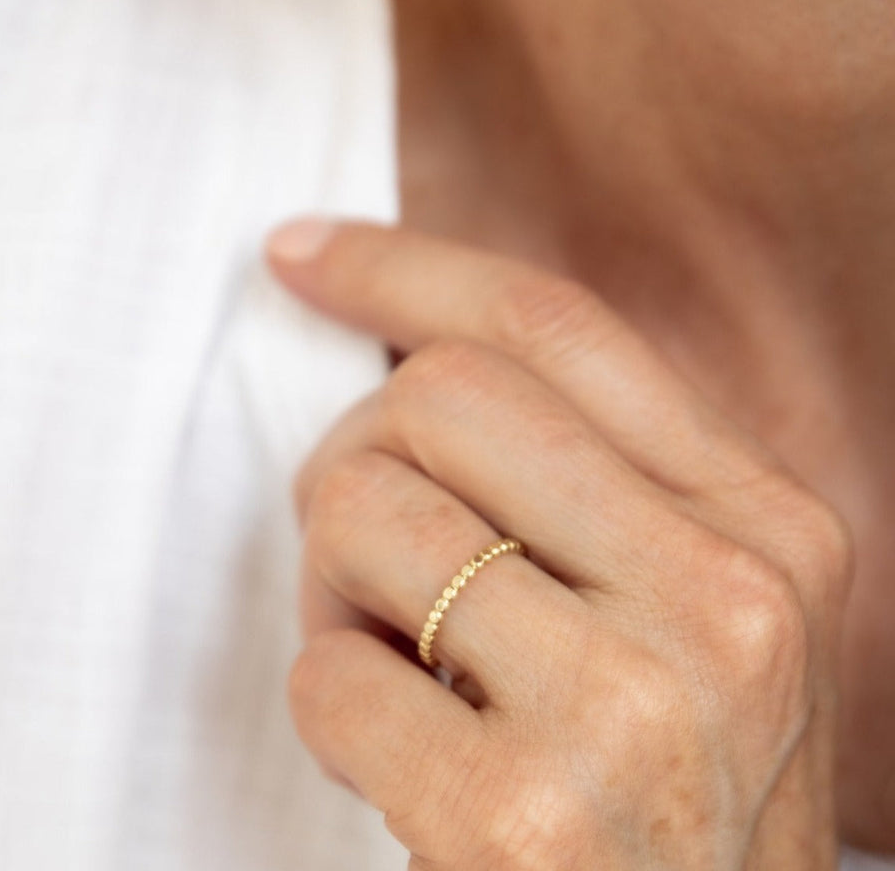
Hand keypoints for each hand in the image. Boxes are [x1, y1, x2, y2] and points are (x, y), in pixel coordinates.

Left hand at [265, 219, 852, 869]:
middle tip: (362, 548)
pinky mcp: (519, 824)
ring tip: (390, 663)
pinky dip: (330, 708)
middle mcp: (725, 599)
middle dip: (357, 453)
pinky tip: (397, 764)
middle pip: (439, 394)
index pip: (556, 327)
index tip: (300, 252)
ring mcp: (631, 711)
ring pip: (362, 510)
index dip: (407, 269)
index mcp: (765, 525)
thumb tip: (402, 351)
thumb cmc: (663, 793)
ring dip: (331, 588)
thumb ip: (583, 479)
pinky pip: (329, 674)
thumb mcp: (680, 612)